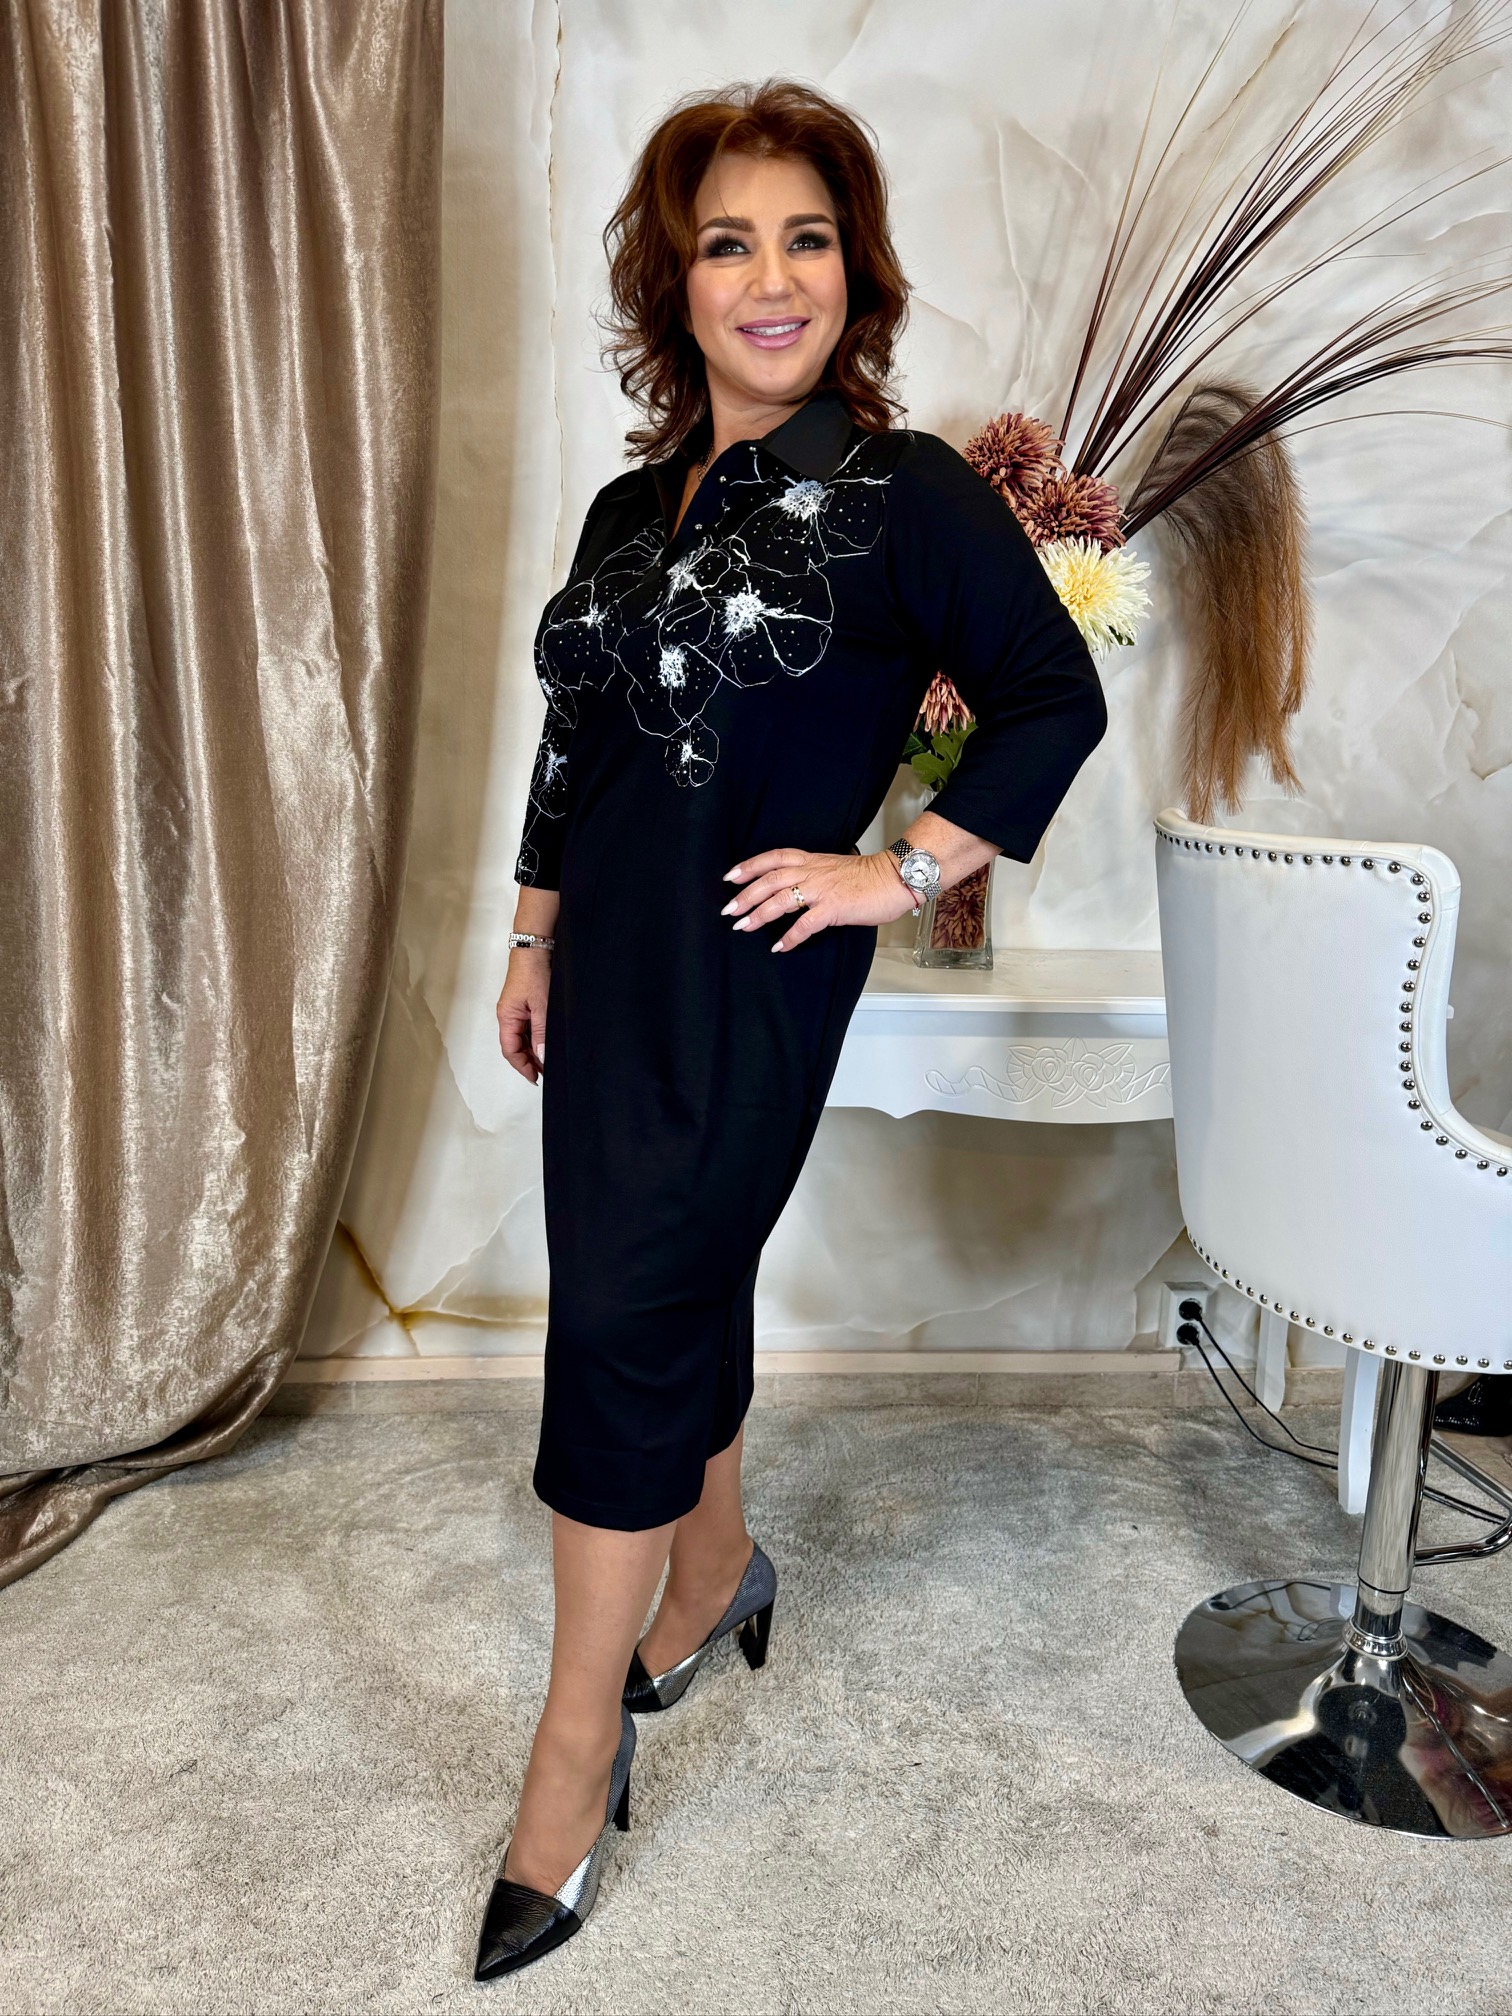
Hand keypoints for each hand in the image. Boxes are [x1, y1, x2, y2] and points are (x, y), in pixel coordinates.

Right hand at [497, 949, 550, 1083]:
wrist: (536, 948)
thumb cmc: (533, 971)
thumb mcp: (542, 1005)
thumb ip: (542, 1032)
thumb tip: (542, 1056)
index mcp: (507, 1017)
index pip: (510, 1050)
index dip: (522, 1066)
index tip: (535, 1077)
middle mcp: (509, 1016)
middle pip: (515, 1046)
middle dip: (528, 1062)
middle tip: (545, 1073)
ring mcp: (517, 1010)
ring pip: (522, 1038)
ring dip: (533, 1051)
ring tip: (547, 1061)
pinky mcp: (525, 1005)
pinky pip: (528, 1028)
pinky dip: (536, 1038)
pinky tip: (546, 1043)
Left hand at [722, 847, 918, 950]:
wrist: (894, 877)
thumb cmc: (868, 877)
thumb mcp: (833, 868)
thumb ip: (813, 876)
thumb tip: (795, 892)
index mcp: (812, 860)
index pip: (773, 858)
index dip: (749, 866)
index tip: (730, 876)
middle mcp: (812, 872)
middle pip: (770, 879)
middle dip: (746, 895)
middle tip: (729, 910)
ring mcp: (822, 889)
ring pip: (781, 899)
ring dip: (759, 914)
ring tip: (743, 926)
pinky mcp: (833, 908)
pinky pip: (805, 924)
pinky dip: (790, 937)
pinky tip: (779, 946)